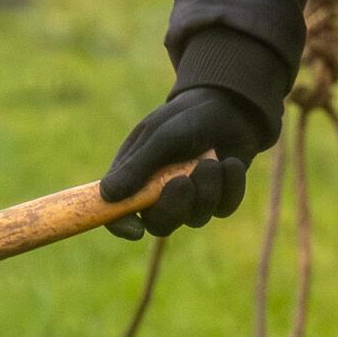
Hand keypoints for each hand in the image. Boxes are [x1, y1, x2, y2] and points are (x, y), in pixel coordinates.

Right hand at [100, 85, 272, 239]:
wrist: (230, 107)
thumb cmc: (187, 117)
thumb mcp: (160, 135)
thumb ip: (137, 165)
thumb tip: (107, 195)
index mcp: (135, 177)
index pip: (118, 212)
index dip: (121, 225)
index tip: (136, 229)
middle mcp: (160, 194)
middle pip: (160, 225)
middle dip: (173, 208)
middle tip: (183, 181)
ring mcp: (191, 199)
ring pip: (195, 219)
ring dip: (206, 189)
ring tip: (211, 160)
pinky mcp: (219, 198)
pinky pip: (223, 209)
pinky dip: (229, 186)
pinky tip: (230, 163)